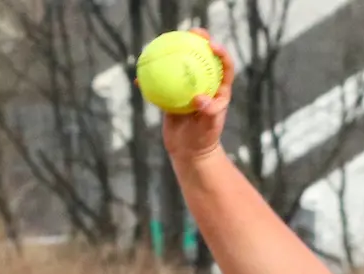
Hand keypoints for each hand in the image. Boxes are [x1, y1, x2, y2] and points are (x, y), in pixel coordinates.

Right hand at [157, 30, 235, 167]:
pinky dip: (150, 80)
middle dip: (199, 40)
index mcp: (219, 89)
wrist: (190, 152)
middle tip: (190, 32)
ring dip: (173, 53)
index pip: (224, 66)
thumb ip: (208, 111)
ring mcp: (188, 88)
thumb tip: (199, 97)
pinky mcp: (173, 96)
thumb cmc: (204, 140)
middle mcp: (204, 85)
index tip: (211, 45)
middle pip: (203, 57)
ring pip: (181, 66)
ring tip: (161, 44)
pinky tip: (138, 77)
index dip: (221, 52)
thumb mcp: (209, 127)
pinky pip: (161, 84)